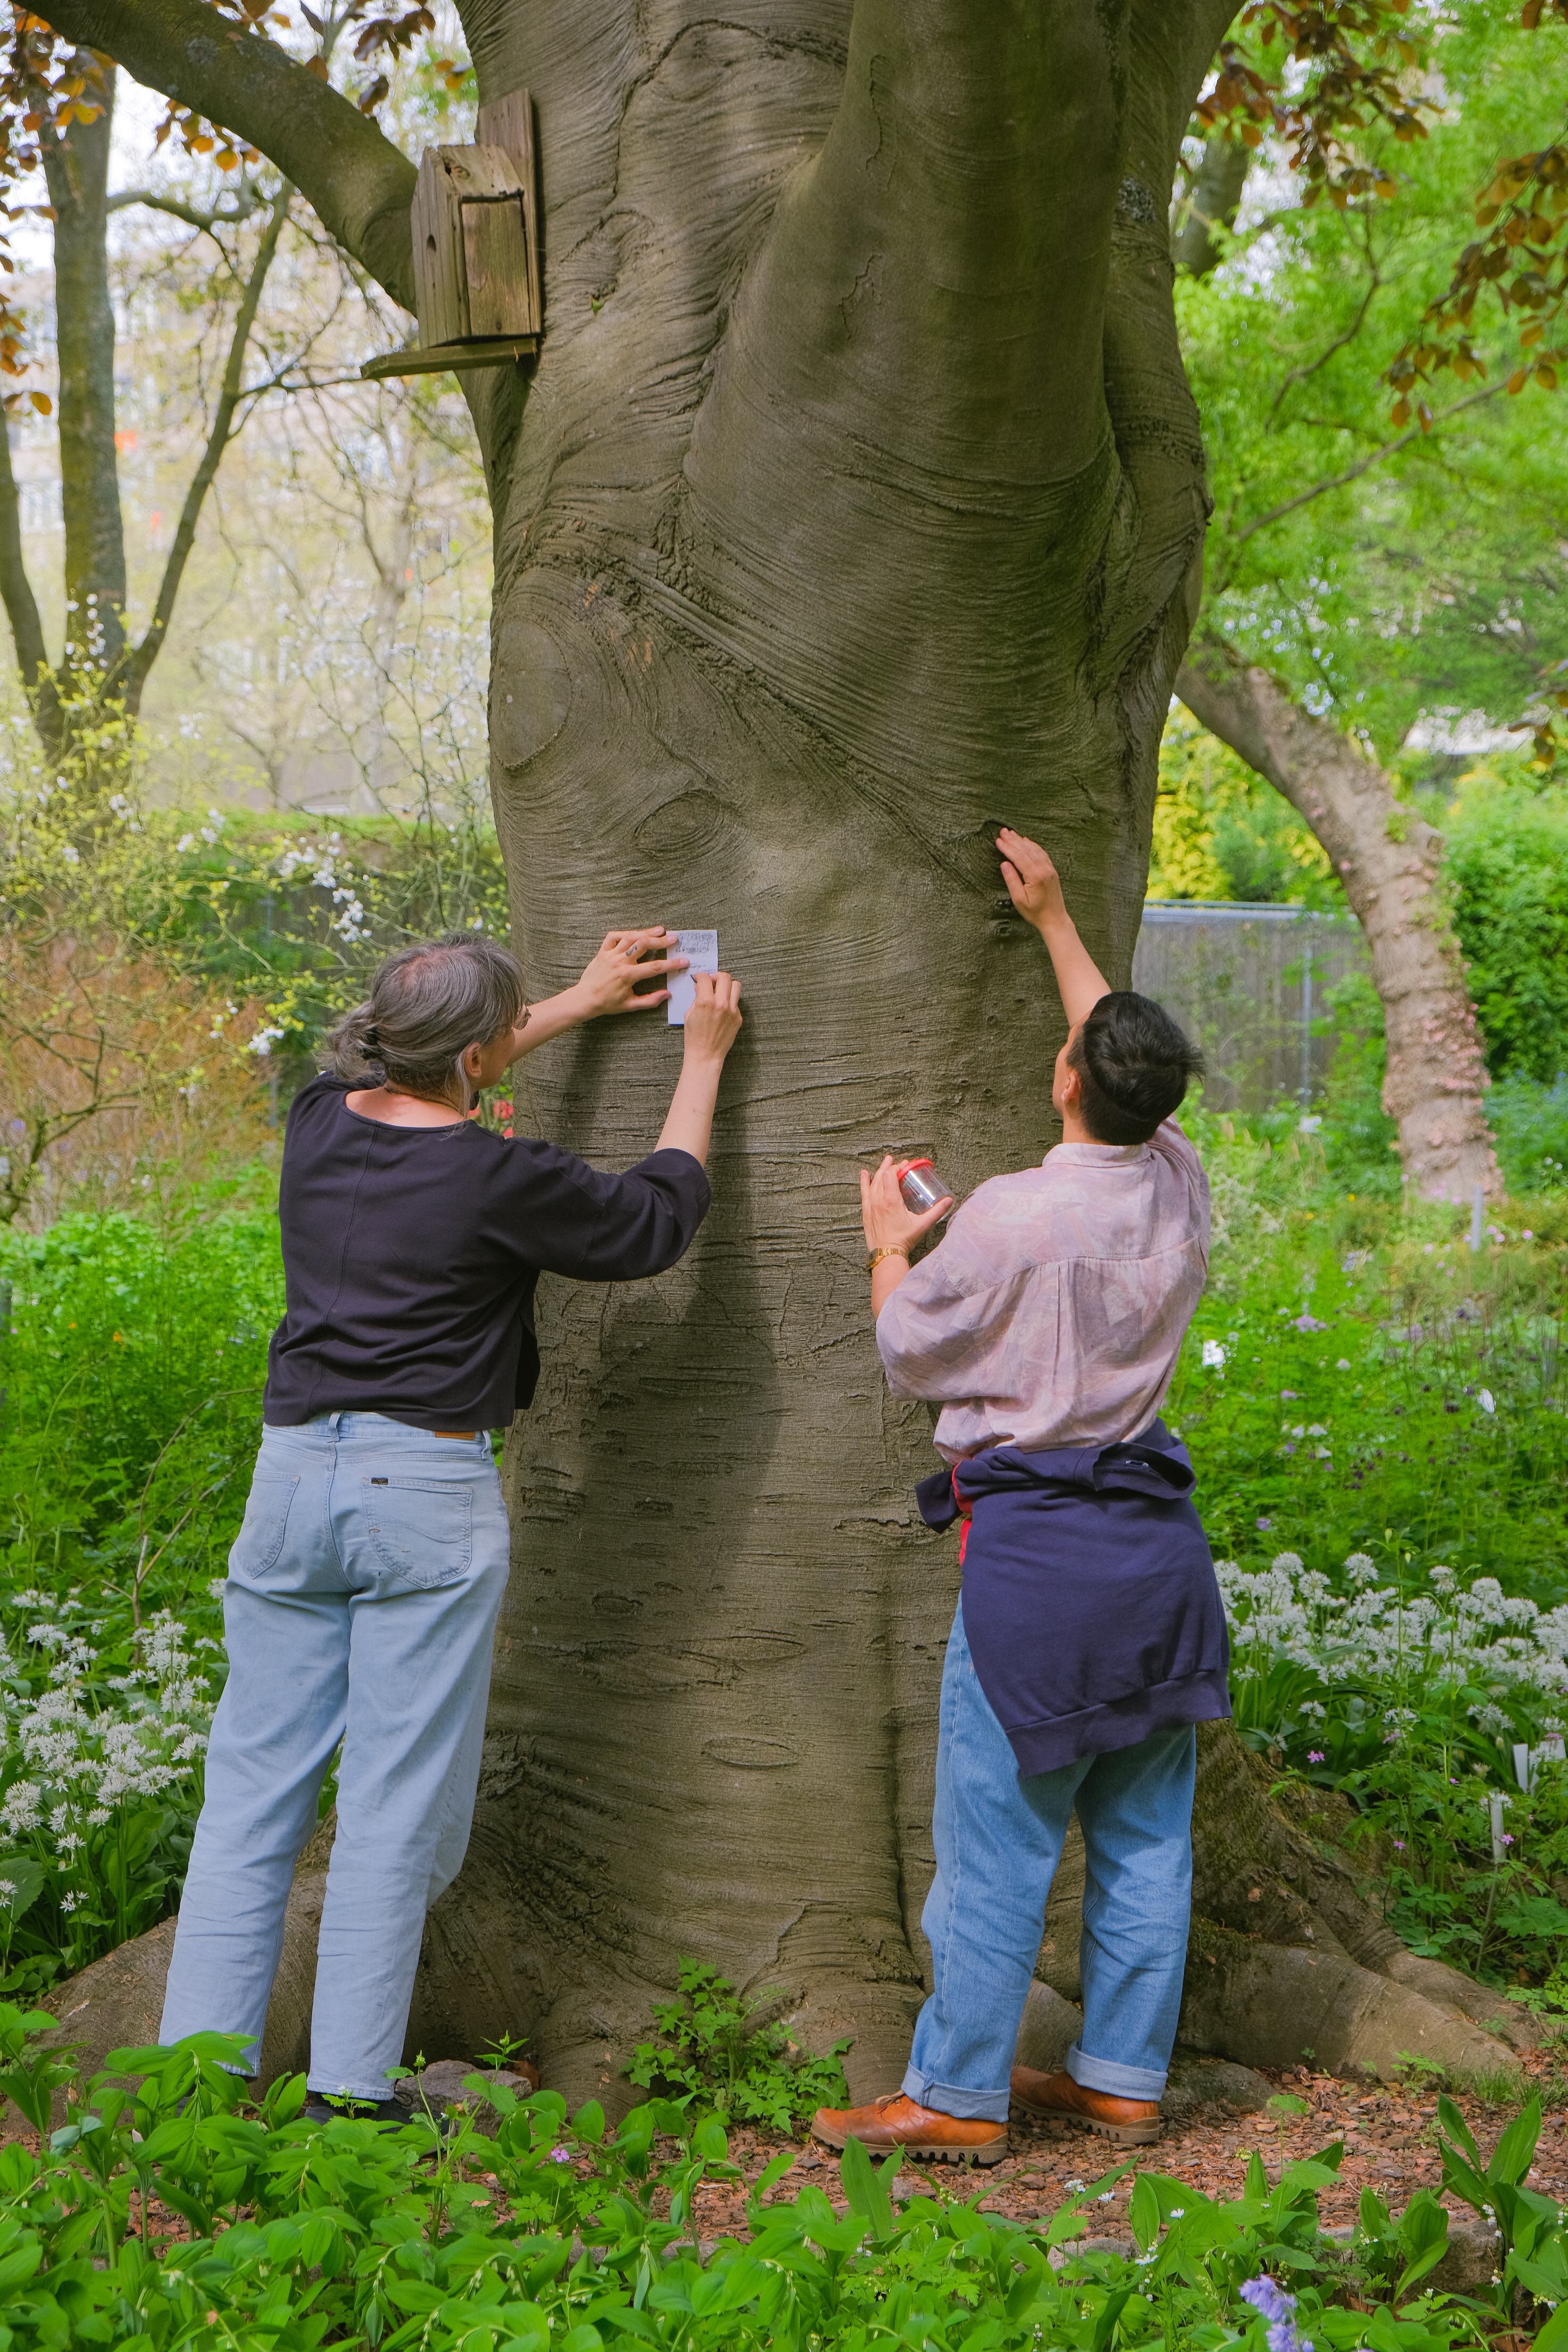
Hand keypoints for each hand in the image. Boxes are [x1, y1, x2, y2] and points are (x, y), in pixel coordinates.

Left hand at [573, 927, 688, 1017]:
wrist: (585, 999)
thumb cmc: (607, 1003)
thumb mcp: (630, 1006)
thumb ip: (650, 1001)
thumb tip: (667, 994)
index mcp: (628, 975)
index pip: (655, 967)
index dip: (671, 964)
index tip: (684, 960)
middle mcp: (620, 962)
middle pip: (644, 945)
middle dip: (661, 941)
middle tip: (673, 938)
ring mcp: (610, 954)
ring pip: (630, 937)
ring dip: (646, 932)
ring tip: (660, 930)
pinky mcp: (602, 951)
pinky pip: (613, 936)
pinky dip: (625, 933)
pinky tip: (635, 933)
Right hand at [682, 969, 742, 1063]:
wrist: (706, 1054)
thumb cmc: (694, 1037)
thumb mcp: (689, 1014)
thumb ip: (696, 997)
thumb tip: (700, 986)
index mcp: (705, 1001)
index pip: (705, 978)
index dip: (700, 976)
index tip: (699, 979)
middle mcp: (721, 1003)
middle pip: (724, 977)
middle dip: (716, 977)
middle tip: (711, 983)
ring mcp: (732, 1010)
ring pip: (736, 985)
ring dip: (727, 985)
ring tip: (720, 992)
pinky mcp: (738, 1018)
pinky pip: (736, 1002)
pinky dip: (729, 1001)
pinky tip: (722, 1008)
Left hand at [859, 1155, 951, 1255]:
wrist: (887, 1254)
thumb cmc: (903, 1240)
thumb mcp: (922, 1224)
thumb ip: (937, 1211)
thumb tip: (949, 1201)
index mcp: (891, 1200)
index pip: (892, 1175)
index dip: (898, 1167)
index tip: (906, 1165)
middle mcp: (878, 1200)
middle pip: (882, 1176)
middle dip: (889, 1166)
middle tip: (894, 1159)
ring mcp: (870, 1206)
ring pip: (873, 1183)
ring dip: (879, 1171)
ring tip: (884, 1162)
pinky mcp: (866, 1212)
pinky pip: (864, 1192)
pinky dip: (864, 1182)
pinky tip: (864, 1174)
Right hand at [997, 828, 1065, 929]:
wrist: (1055, 919)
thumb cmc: (1035, 913)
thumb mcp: (1018, 899)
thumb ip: (1011, 880)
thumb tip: (1004, 864)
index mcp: (1035, 876)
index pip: (1019, 857)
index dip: (1007, 847)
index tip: (998, 840)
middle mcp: (1044, 869)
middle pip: (1026, 850)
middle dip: (1013, 840)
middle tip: (1003, 831)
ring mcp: (1049, 869)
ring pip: (1034, 849)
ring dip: (1022, 840)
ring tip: (1011, 834)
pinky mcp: (1052, 871)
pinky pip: (1041, 853)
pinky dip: (1033, 846)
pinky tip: (1026, 841)